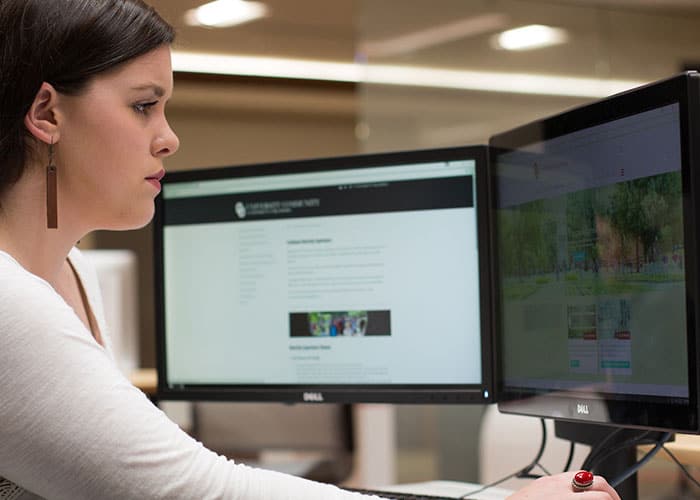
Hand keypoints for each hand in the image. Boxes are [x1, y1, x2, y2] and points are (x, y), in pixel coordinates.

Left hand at [506, 472, 620, 499]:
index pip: (602, 497)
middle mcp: (556, 487)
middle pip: (596, 481)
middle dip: (610, 492)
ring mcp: (547, 482)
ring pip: (581, 475)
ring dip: (594, 487)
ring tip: (598, 499)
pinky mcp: (539, 481)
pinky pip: (564, 477)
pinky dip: (576, 485)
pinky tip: (576, 496)